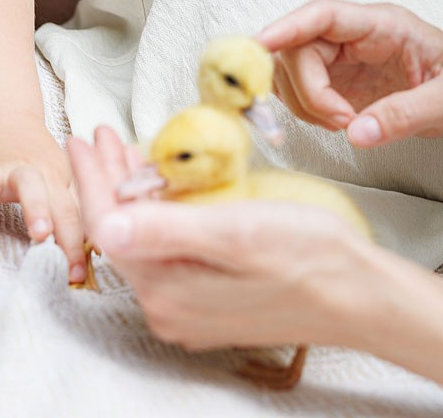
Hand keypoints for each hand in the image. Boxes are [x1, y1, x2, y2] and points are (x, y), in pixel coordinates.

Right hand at [0, 120, 88, 283]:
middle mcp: (20, 169)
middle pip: (30, 183)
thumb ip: (75, 211)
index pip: (67, 208)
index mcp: (50, 176)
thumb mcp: (62, 179)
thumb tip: (104, 250)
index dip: (74, 240)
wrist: (6, 121)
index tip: (78, 273)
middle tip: (40, 235)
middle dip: (36, 207)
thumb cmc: (39, 163)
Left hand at [68, 126, 382, 351]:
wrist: (360, 294)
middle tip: (103, 135)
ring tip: (127, 151)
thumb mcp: (236, 231)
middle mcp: (170, 305)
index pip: (109, 225)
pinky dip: (158, 212)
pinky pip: (166, 250)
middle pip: (121, 231)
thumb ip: (166, 230)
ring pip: (143, 238)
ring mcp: (189, 306)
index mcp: (169, 289)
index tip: (82, 139)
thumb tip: (105, 226)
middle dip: (108, 180)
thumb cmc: (310, 257)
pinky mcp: (209, 299)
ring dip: (132, 192)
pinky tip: (165, 187)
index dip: (92, 179)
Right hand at [258, 0, 442, 144]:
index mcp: (381, 24)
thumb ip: (408, 114)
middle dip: (308, 90)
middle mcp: (354, 35)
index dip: (285, 27)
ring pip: (292, 69)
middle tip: (342, 122)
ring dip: (305, 103)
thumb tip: (358, 133)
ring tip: (348, 124)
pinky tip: (339, 123)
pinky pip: (301, 89)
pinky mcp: (338, 79)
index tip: (257, 48)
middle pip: (298, 48)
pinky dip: (308, 111)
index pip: (321, 15)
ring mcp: (343, 56)